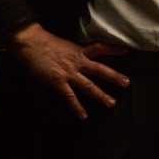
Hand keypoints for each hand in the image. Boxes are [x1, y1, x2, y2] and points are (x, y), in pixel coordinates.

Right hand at [5, 23, 129, 118]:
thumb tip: (80, 58)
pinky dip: (77, 107)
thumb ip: (74, 53)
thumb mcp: (65, 45)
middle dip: (114, 77)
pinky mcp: (58, 83)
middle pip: (100, 69)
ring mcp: (69, 74)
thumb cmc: (45, 43)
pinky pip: (70, 97)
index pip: (99, 48)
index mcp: (79, 51)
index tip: (125, 51)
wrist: (31, 44)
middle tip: (126, 83)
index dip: (112, 50)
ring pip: (89, 86)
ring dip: (100, 95)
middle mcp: (78, 62)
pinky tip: (83, 116)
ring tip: (111, 103)